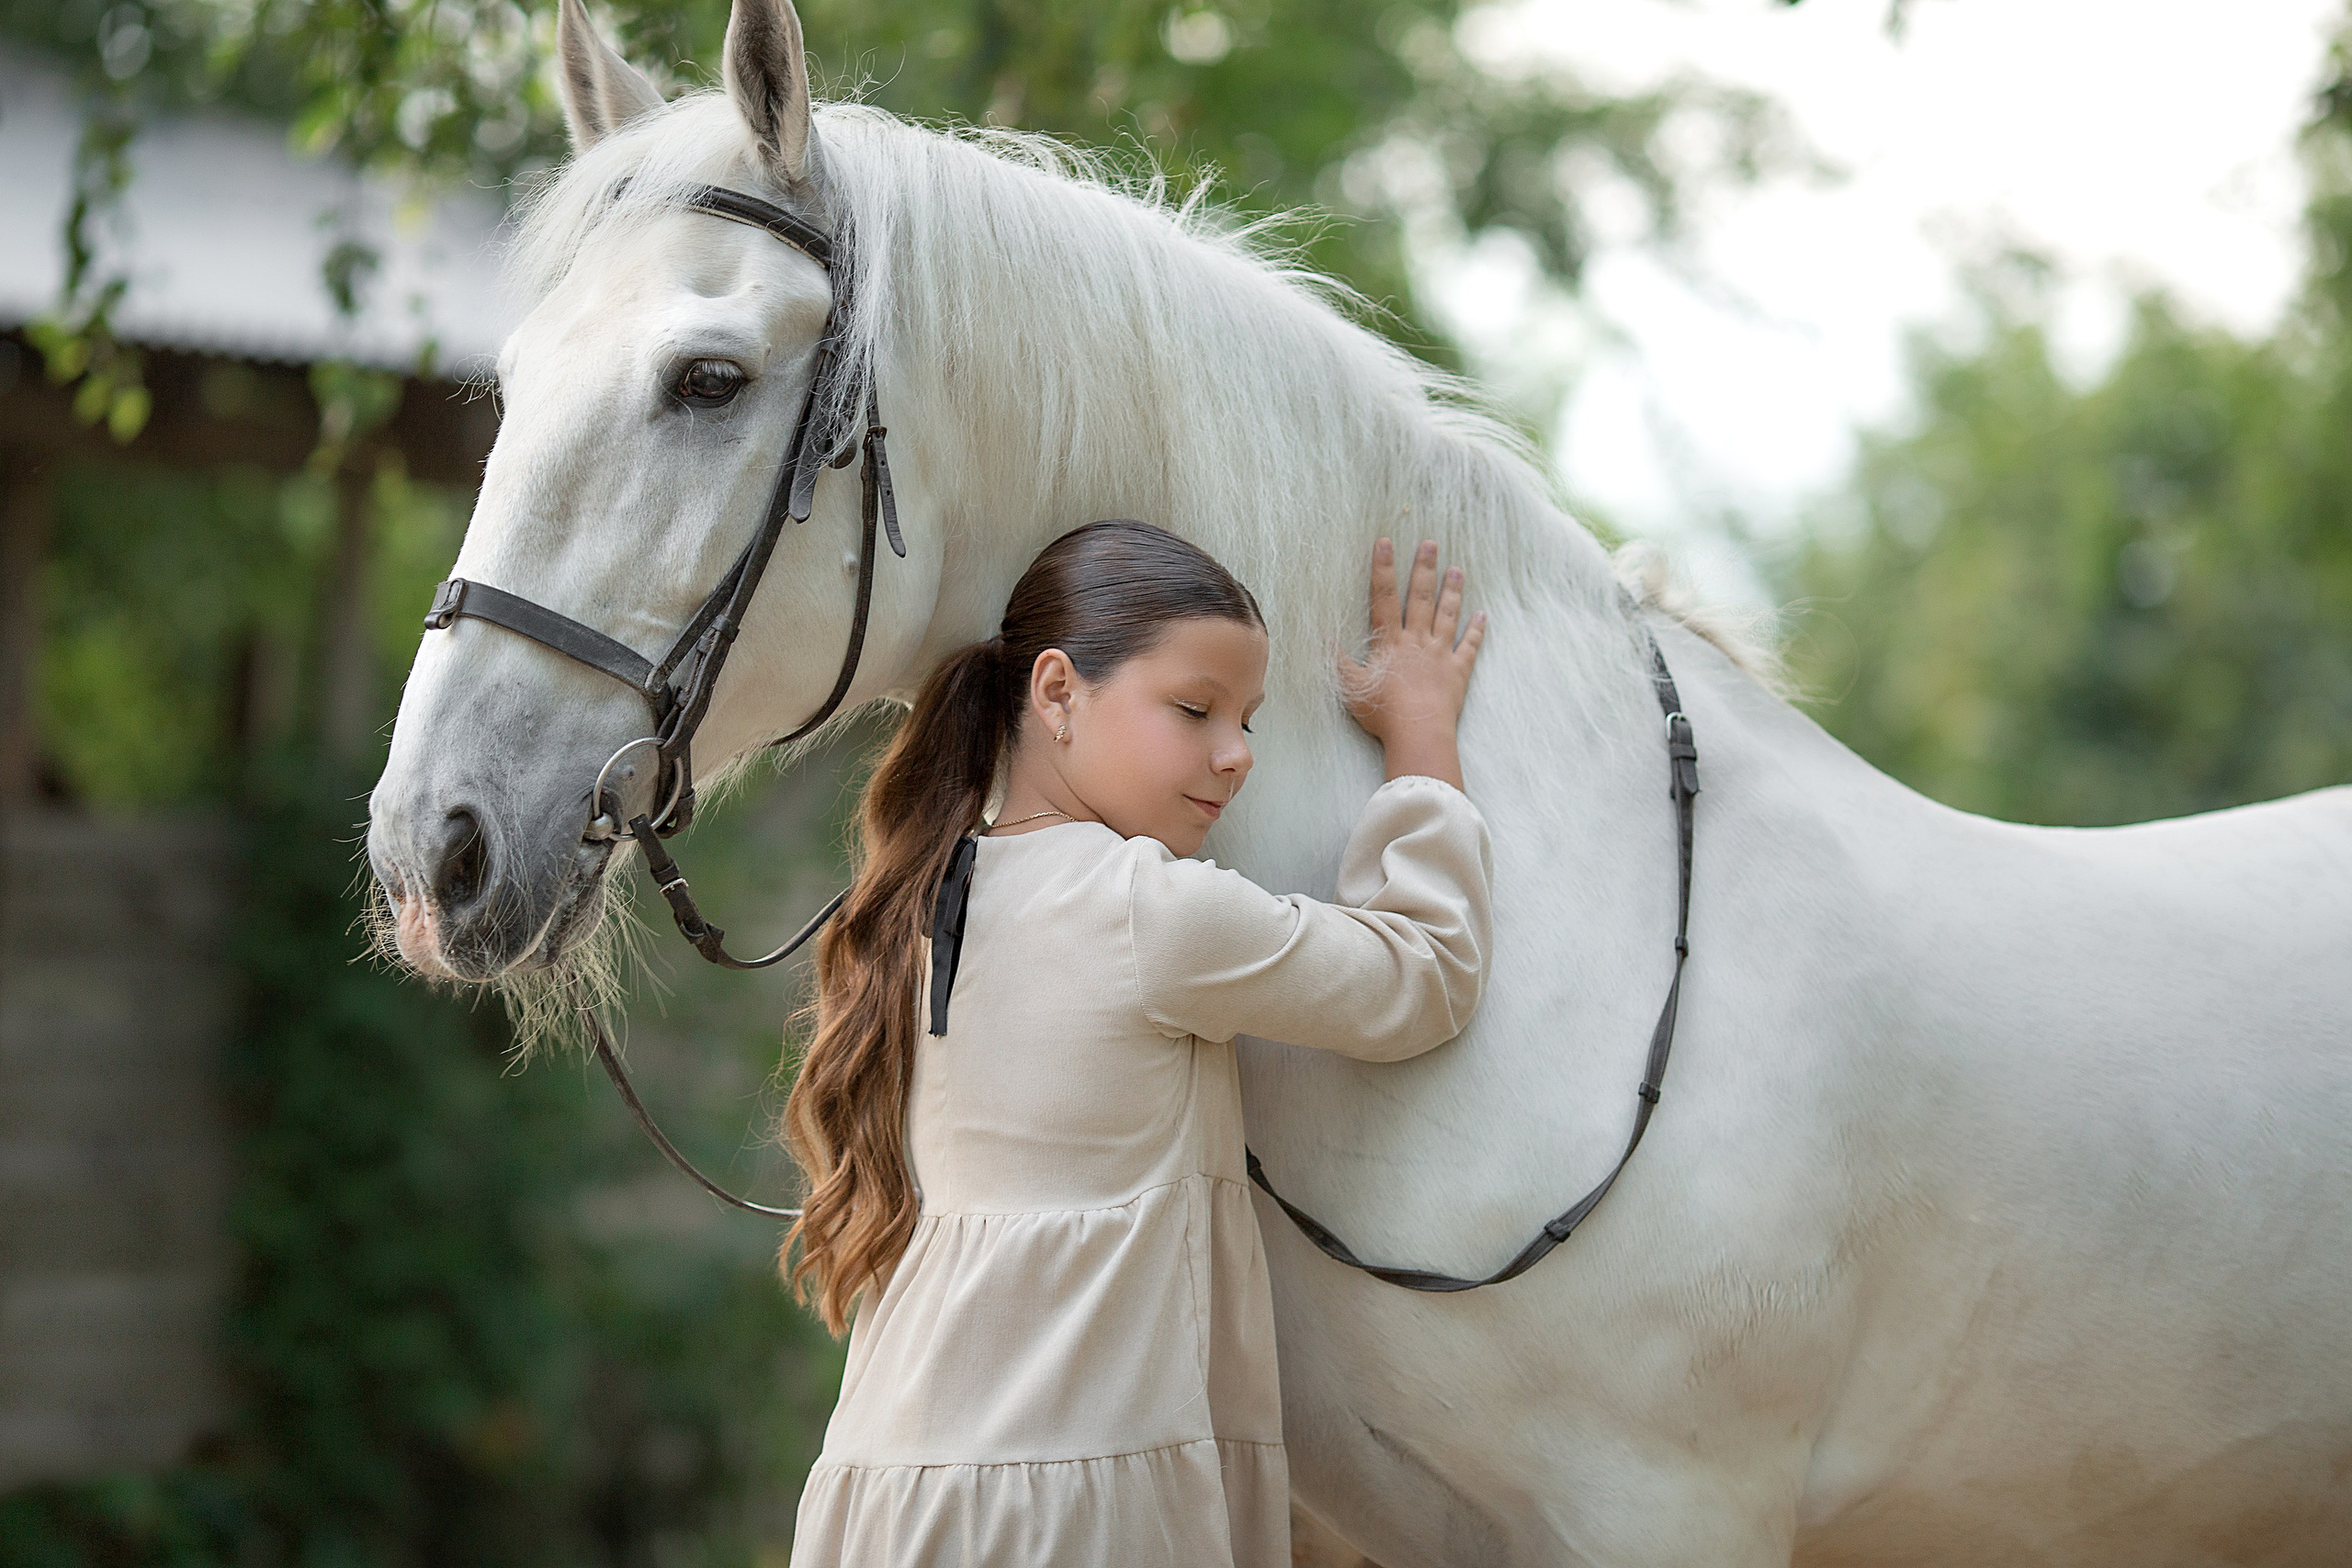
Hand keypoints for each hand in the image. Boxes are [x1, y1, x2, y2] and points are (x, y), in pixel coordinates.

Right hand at [1338, 538, 1484, 788]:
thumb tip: (1320, 634)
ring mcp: (1440, 655)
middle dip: (1424, 568)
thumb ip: (1336, 659)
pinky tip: (1483, 614)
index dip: (1383, 569)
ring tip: (1457, 569)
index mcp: (1390, 642)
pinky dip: (1477, 630)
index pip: (1384, 597)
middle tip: (1430, 543)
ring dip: (1452, 591)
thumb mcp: (1349, 686)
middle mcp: (1417, 641)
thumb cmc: (1382, 712)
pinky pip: (1470, 646)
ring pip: (1447, 616)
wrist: (1418, 732)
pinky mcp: (1458, 672)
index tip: (1385, 543)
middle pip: (1421, 598)